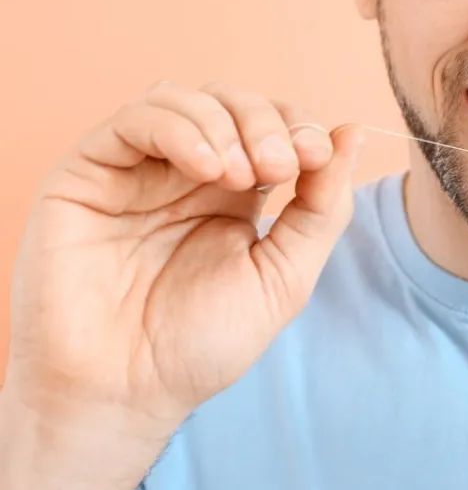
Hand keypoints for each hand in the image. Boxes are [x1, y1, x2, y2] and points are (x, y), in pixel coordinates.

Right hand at [7, 80, 363, 428]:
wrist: (127, 391)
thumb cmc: (203, 344)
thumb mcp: (284, 277)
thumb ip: (322, 208)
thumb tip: (353, 134)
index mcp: (237, 196)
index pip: (274, 128)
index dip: (300, 127)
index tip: (318, 153)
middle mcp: (189, 175)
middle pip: (234, 104)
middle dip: (268, 122)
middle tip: (281, 165)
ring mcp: (141, 171)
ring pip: (185, 98)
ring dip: (227, 123)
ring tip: (241, 175)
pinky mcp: (92, 172)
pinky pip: (137, 120)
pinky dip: (180, 129)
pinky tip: (207, 167)